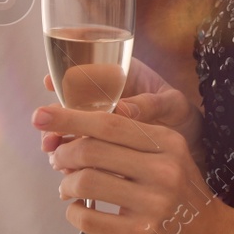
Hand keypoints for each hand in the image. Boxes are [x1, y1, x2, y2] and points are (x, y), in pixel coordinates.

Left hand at [34, 102, 230, 233]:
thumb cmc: (182, 195)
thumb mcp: (170, 157)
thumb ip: (132, 142)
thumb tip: (75, 134)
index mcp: (168, 142)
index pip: (110, 121)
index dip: (69, 117)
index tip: (41, 116)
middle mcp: (163, 168)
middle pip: (92, 149)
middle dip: (63, 153)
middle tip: (57, 160)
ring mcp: (153, 203)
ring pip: (85, 182)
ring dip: (66, 185)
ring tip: (68, 189)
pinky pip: (87, 217)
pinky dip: (73, 212)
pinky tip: (79, 210)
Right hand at [42, 57, 203, 166]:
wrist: (188, 140)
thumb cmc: (181, 113)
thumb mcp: (172, 104)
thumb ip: (148, 104)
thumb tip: (122, 110)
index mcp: (122, 72)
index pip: (88, 66)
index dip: (64, 72)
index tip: (48, 82)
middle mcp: (105, 93)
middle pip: (70, 100)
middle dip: (55, 114)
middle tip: (45, 125)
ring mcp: (99, 118)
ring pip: (69, 125)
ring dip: (57, 137)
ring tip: (52, 151)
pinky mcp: (98, 142)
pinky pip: (78, 146)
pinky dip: (69, 157)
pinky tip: (65, 168)